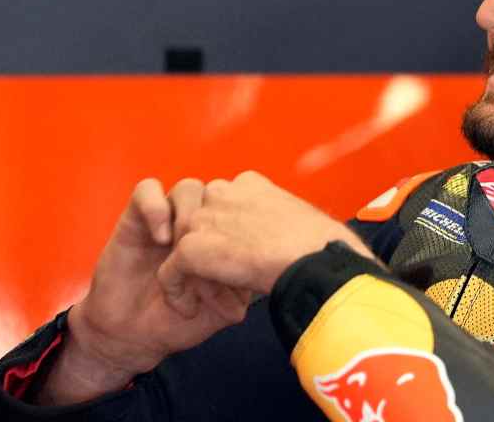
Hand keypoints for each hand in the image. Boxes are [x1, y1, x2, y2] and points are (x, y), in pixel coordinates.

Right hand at [39, 178, 250, 404]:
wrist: (133, 335)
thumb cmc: (178, 321)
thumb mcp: (221, 311)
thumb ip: (244, 291)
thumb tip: (264, 279)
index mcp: (223, 238)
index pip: (245, 211)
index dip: (248, 235)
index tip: (244, 275)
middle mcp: (198, 223)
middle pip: (219, 197)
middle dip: (218, 232)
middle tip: (213, 272)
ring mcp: (168, 218)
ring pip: (188, 188)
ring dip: (191, 218)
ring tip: (186, 252)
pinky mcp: (135, 219)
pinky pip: (146, 190)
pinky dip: (156, 207)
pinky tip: (161, 238)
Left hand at [156, 170, 375, 300]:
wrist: (317, 260)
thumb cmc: (323, 247)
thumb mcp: (299, 221)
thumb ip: (274, 223)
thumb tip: (279, 241)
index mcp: (250, 184)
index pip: (221, 207)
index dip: (227, 239)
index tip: (243, 264)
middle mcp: (224, 192)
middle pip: (197, 225)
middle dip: (206, 257)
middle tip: (227, 288)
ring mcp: (206, 218)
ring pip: (183, 248)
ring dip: (195, 277)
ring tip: (215, 301)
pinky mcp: (193, 246)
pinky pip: (170, 271)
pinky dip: (177, 292)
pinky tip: (190, 309)